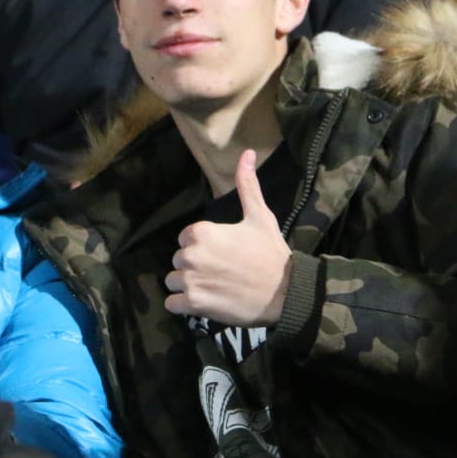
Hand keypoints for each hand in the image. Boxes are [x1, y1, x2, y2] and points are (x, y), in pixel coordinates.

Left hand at [165, 150, 290, 325]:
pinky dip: (183, 305)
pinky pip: (172, 304)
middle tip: (220, 272)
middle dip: (194, 266)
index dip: (202, 247)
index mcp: (200, 232)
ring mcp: (190, 280)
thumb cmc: (271, 252)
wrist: (284, 291)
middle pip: (179, 260)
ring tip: (212, 287)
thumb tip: (246, 152)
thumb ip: (247, 185)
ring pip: (173, 281)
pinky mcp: (192, 304)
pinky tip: (203, 301)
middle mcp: (190, 255)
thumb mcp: (259, 215)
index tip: (221, 254)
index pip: (185, 239)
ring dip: (187, 285)